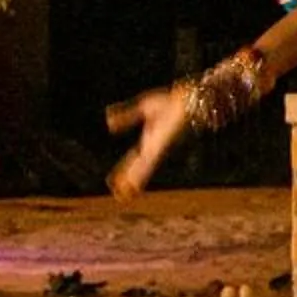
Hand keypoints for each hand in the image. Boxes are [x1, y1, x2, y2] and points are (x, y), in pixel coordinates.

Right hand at [102, 85, 189, 200]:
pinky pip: (149, 161)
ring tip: (124, 195)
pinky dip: (141, 172)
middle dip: (128, 182)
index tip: (112, 183)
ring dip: (134, 182)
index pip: (134, 160)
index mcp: (150, 141)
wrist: (188, 100)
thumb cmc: (171, 103)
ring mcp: (159, 149)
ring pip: (144, 170)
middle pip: (138, 169)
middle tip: (118, 196)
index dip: (123, 171)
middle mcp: (154, 149)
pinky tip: (136, 182)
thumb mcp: (143, 108)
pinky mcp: (163, 146)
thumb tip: (108, 122)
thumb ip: (126, 116)